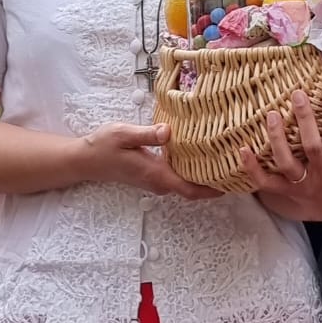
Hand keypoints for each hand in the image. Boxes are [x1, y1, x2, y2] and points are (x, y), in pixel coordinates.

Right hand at [77, 121, 221, 198]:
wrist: (85, 159)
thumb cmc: (102, 146)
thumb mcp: (123, 134)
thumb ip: (147, 134)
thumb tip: (168, 132)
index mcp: (156, 175)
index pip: (190, 189)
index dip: (213, 190)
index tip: (233, 183)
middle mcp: (158, 182)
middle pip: (192, 188)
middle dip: (214, 181)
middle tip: (236, 165)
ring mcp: (155, 180)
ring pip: (185, 182)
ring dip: (203, 175)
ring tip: (224, 158)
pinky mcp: (151, 174)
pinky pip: (177, 176)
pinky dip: (191, 169)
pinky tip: (199, 153)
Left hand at [236, 85, 321, 220]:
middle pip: (312, 147)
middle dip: (305, 120)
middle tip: (297, 95)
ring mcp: (303, 185)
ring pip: (286, 162)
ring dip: (277, 139)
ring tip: (271, 114)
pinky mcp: (285, 191)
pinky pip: (266, 182)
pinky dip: (252, 168)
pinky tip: (243, 149)